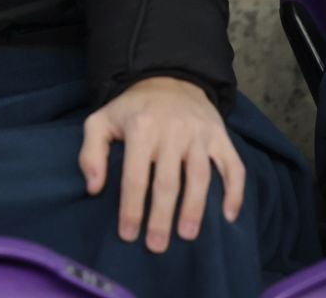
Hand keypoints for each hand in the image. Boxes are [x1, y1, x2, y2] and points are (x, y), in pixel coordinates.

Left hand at [80, 76, 244, 253]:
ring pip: (200, 177)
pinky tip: (229, 216)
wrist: (169, 79)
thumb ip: (91, 152)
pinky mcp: (221, 137)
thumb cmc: (132, 109)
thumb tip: (93, 188)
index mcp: (140, 128)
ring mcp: (200, 134)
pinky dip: (234, 192)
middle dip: (161, 217)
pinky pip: (234, 167)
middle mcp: (172, 131)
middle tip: (157, 245)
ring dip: (195, 209)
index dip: (131, 208)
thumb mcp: (101, 121)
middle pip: (167, 182)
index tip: (128, 235)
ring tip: (187, 235)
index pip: (135, 176)